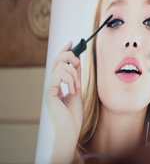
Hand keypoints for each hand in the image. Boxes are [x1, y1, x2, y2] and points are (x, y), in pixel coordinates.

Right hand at [45, 41, 82, 159]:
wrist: (70, 129)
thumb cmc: (74, 114)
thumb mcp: (77, 89)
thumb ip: (76, 76)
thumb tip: (78, 60)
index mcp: (58, 83)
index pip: (58, 62)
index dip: (64, 50)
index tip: (72, 42)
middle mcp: (52, 84)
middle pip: (57, 60)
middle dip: (70, 56)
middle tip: (78, 63)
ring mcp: (50, 88)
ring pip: (61, 67)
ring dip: (74, 74)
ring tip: (77, 87)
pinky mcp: (49, 93)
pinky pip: (60, 76)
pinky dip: (70, 80)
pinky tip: (73, 90)